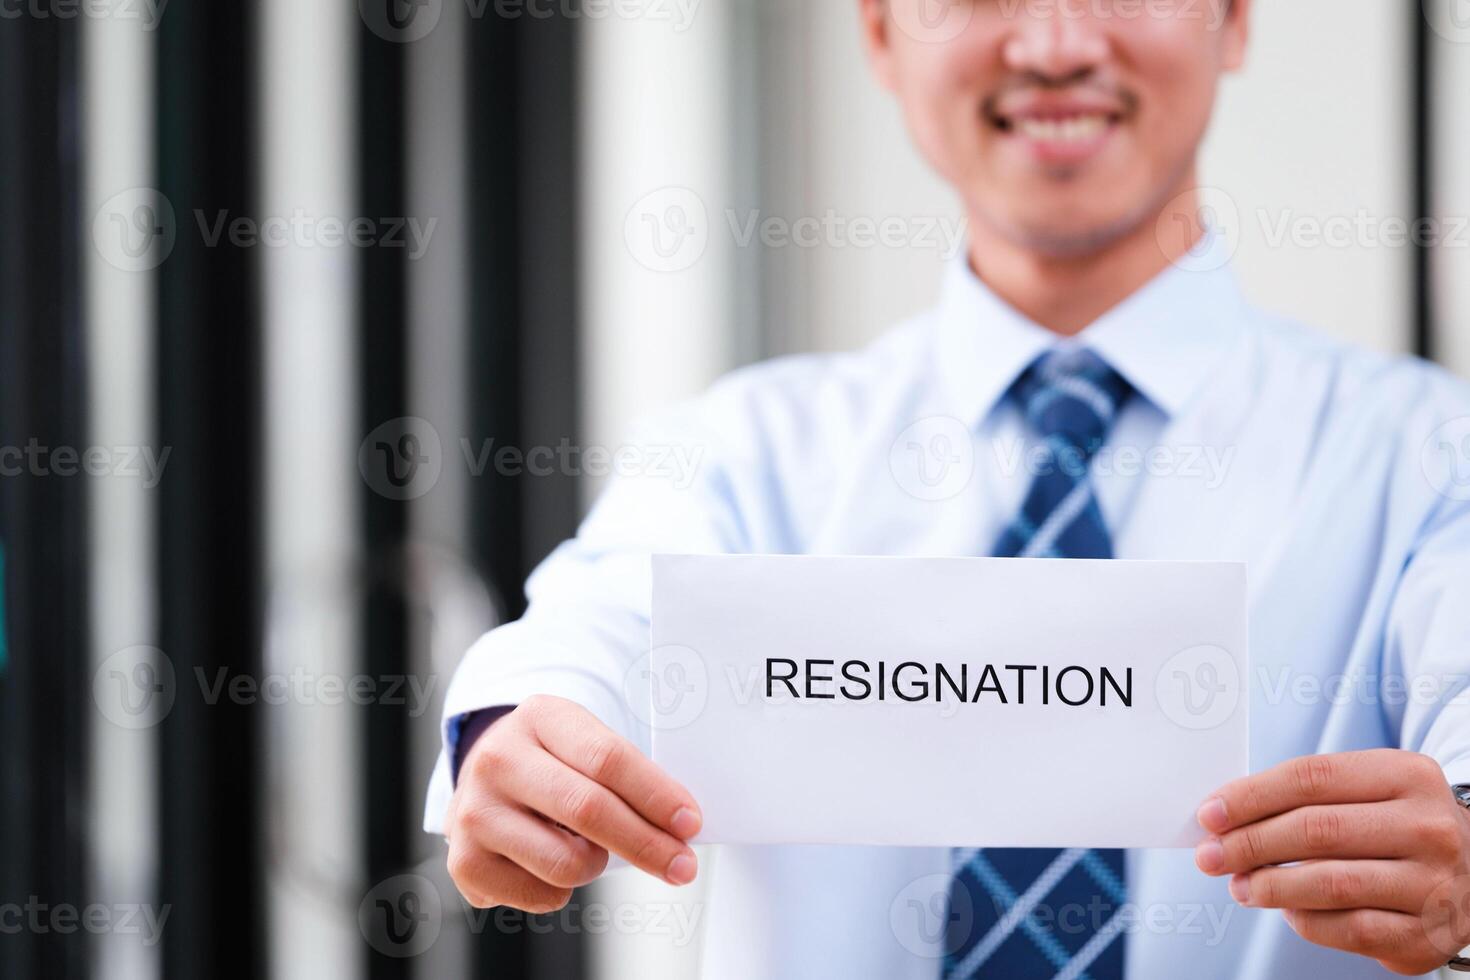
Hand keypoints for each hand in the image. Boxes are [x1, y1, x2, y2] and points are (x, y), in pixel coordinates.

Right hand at [445, 694, 702, 911]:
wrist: (483, 781)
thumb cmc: (553, 765)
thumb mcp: (584, 744)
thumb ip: (625, 775)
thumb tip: (681, 826)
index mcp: (539, 717)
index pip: (607, 758)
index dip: (655, 794)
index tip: (690, 823)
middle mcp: (498, 759)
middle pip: (588, 810)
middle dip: (647, 843)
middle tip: (683, 866)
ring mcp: (474, 811)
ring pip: (568, 862)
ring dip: (597, 864)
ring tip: (586, 846)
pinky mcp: (464, 862)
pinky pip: (543, 895)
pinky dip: (562, 889)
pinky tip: (547, 861)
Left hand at [1195, 749, 1469, 974]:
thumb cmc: (1396, 824)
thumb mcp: (1368, 789)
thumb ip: (1306, 795)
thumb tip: (1224, 817)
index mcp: (1406, 775)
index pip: (1311, 778)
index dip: (1251, 796)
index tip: (1209, 815)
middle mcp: (1427, 827)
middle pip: (1316, 830)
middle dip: (1249, 844)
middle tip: (1210, 856)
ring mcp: (1433, 884)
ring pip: (1331, 884)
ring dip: (1270, 886)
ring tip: (1239, 885)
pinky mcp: (1426, 934)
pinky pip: (1349, 929)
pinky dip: (1305, 920)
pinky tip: (1287, 909)